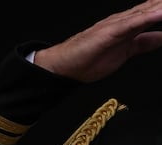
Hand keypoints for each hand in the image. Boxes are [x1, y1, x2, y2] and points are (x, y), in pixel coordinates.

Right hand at [35, 0, 161, 81]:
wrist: (64, 65)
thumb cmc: (87, 59)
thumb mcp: (126, 52)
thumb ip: (144, 43)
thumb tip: (161, 38)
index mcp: (128, 25)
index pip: (154, 12)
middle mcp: (124, 20)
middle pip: (153, 8)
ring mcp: (117, 25)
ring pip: (146, 11)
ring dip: (160, 7)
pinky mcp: (110, 32)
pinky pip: (132, 23)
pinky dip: (148, 17)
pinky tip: (160, 13)